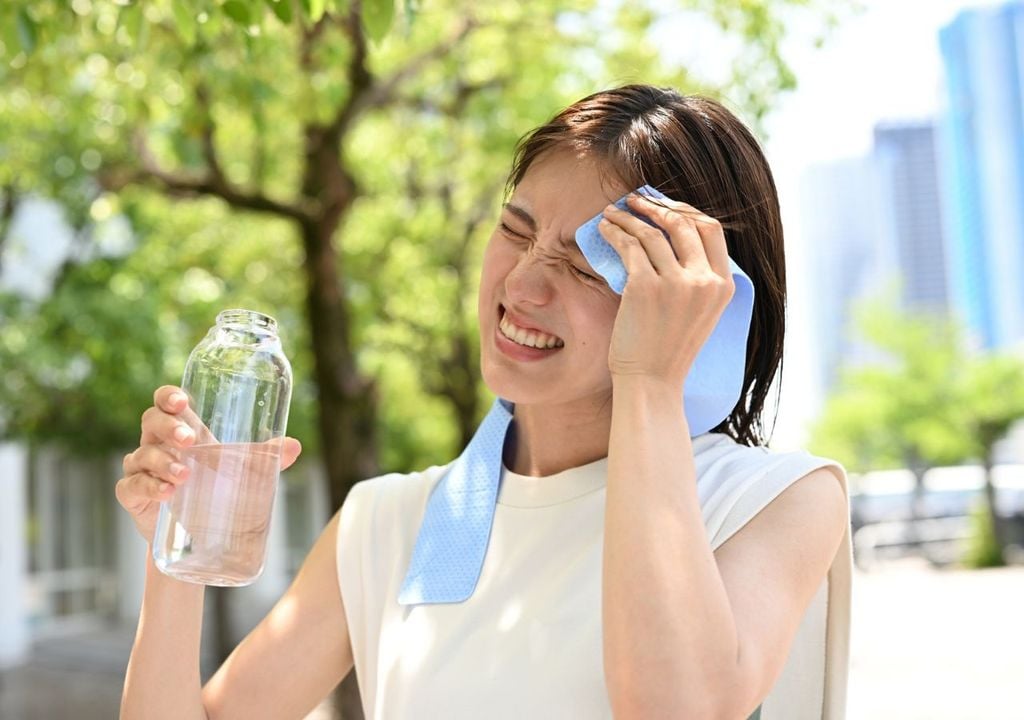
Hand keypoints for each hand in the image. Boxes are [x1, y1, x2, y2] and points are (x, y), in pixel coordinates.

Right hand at [115, 385, 302, 542]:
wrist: (199, 539)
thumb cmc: (219, 493)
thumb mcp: (246, 473)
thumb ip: (268, 459)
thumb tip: (294, 446)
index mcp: (183, 431)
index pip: (168, 403)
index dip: (169, 396)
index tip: (182, 401)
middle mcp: (159, 445)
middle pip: (151, 421)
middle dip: (169, 427)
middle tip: (190, 440)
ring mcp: (143, 469)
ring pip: (142, 454)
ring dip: (163, 462)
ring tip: (184, 476)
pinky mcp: (133, 496)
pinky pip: (131, 485)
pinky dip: (148, 487)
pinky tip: (165, 493)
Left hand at [598, 193, 734, 388]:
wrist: (651, 383)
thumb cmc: (667, 350)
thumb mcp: (699, 312)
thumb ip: (695, 278)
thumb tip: (671, 237)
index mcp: (723, 286)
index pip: (712, 230)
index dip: (686, 211)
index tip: (665, 207)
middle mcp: (704, 281)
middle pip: (683, 223)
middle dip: (656, 207)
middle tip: (635, 202)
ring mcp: (676, 283)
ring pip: (652, 232)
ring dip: (628, 217)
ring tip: (612, 213)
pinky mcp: (645, 287)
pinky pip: (629, 246)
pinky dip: (614, 233)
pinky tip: (604, 229)